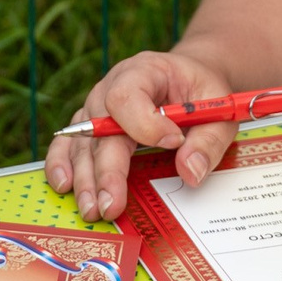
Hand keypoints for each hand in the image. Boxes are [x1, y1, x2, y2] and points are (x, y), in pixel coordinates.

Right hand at [44, 51, 236, 221]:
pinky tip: (64, 186)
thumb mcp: (218, 108)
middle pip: (99, 128)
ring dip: (85, 178)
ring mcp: (96, 107)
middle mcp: (111, 86)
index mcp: (144, 71)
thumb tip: (190, 172)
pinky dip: (62, 165)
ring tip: (92, 209)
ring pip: (82, 142)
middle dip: (106, 170)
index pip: (128, 95)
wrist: (187, 78)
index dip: (145, 123)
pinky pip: (69, 144)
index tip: (172, 143)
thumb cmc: (199, 91)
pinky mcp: (90, 126)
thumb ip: (208, 140)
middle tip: (112, 205)